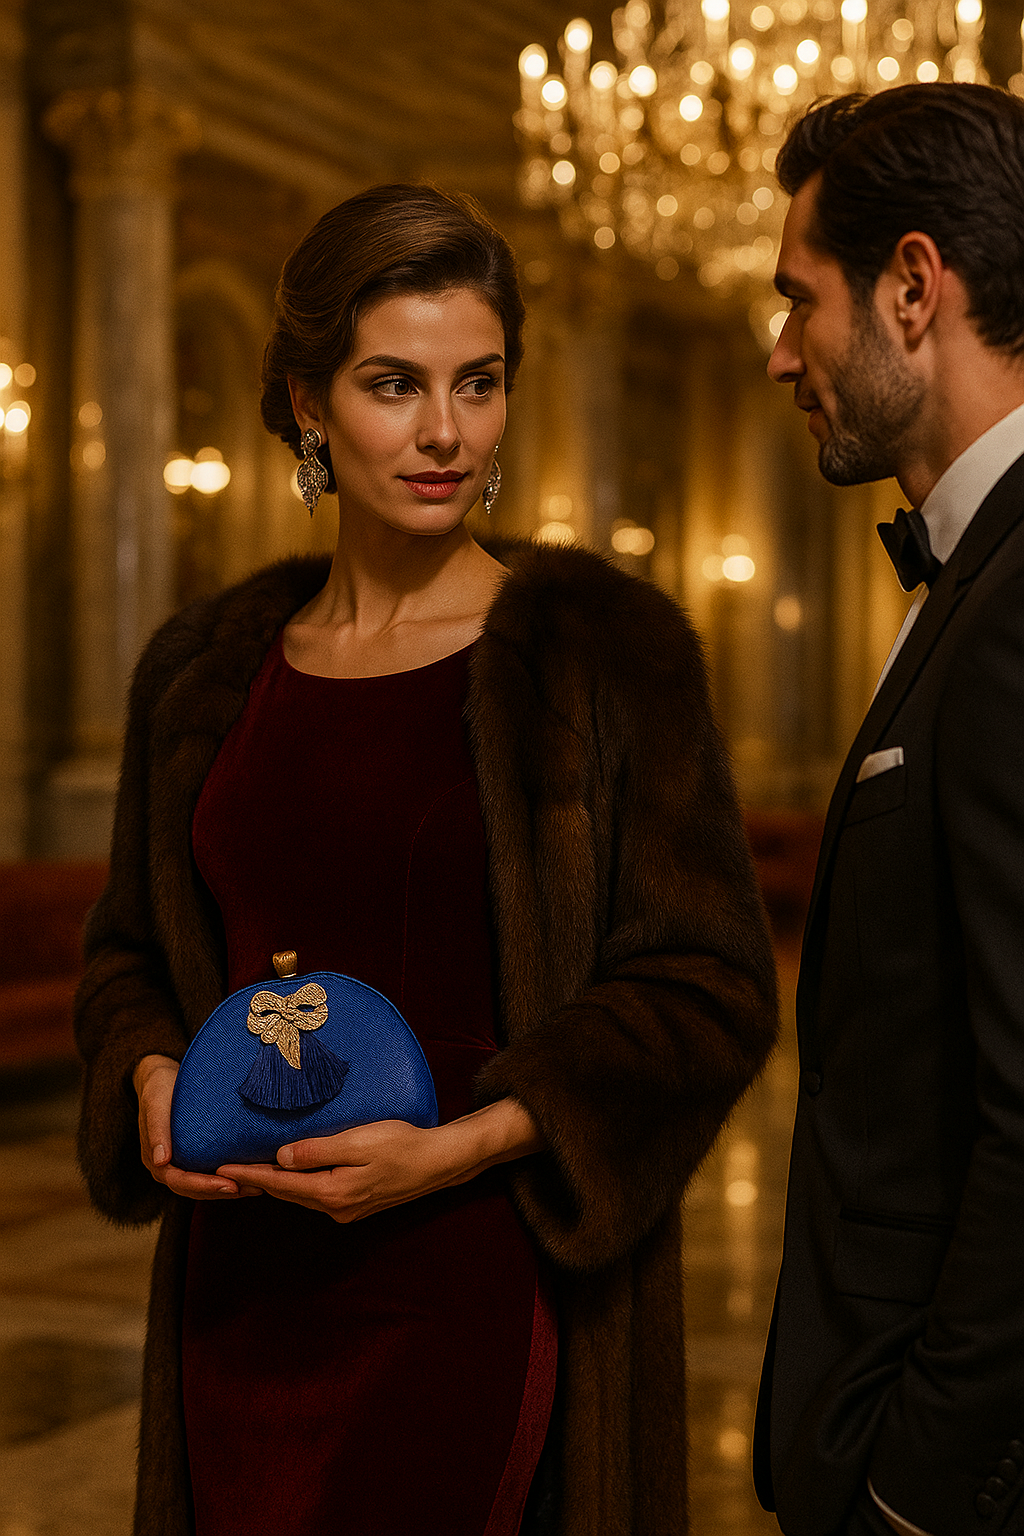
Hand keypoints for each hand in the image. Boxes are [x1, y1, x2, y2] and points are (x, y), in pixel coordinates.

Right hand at [133, 1054, 263, 1200]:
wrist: (160, 1075)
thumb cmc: (158, 1086)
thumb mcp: (155, 1102)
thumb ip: (157, 1129)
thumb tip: (160, 1161)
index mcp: (157, 1161)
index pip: (181, 1182)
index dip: (205, 1187)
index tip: (230, 1186)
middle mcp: (170, 1167)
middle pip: (197, 1190)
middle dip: (224, 1192)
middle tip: (253, 1188)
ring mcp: (183, 1162)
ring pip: (207, 1185)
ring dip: (232, 1188)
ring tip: (259, 1186)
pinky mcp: (197, 1154)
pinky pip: (213, 1170)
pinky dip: (231, 1174)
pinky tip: (253, 1171)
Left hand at [217, 1098, 544, 1223]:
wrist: (439, 1162)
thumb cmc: (403, 1144)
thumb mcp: (360, 1140)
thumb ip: (319, 1150)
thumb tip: (281, 1157)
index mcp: (333, 1192)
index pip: (280, 1183)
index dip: (249, 1173)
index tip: (220, 1166)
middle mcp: (336, 1207)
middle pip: (287, 1192)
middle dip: (256, 1179)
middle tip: (225, 1165)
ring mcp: (347, 1208)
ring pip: (301, 1194)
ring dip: (276, 1182)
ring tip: (249, 1166)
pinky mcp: (356, 1202)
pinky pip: (317, 1192)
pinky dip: (298, 1182)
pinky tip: (290, 1170)